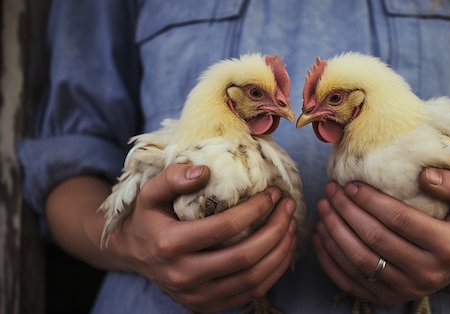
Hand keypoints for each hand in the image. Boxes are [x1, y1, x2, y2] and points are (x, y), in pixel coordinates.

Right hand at [104, 164, 297, 312]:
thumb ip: (173, 178)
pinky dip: (274, 271)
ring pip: (253, 279)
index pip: (225, 228)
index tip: (272, 194)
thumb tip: (205, 171)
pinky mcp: (209, 307)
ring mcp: (198, 297)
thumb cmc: (148, 218)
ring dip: (280, 252)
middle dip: (276, 230)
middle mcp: (184, 276)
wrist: (134, 255)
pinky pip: (251, 293)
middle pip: (245, 257)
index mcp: (170, 245)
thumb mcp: (150, 193)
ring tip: (292, 226)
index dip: (256, 210)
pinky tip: (282, 249)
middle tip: (289, 208)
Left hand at [312, 168, 449, 307]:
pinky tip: (321, 236)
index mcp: (447, 246)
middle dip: (346, 212)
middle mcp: (427, 273)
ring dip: (335, 233)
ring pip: (360, 262)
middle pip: (375, 240)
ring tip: (323, 208)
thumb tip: (424, 175)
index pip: (398, 220)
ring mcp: (407, 290)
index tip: (351, 184)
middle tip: (331, 190)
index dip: (370, 201)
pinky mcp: (390, 299)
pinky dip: (331, 260)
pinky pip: (352, 282)